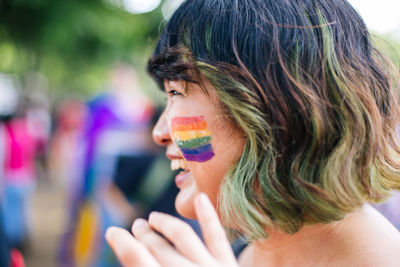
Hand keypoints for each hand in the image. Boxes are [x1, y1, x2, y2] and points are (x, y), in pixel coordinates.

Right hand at [105, 193, 238, 266]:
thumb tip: (137, 261)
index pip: (140, 262)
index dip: (124, 245)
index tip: (113, 231)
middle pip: (159, 249)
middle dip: (143, 235)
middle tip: (135, 225)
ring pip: (183, 237)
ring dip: (165, 225)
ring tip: (153, 218)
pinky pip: (218, 237)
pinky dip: (209, 217)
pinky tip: (201, 199)